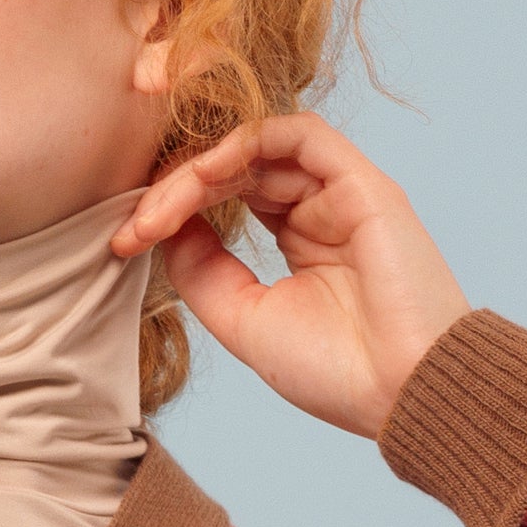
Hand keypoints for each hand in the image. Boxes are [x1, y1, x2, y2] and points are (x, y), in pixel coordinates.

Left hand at [111, 117, 469, 439]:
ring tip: (160, 207)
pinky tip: (206, 174)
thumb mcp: (246, 320)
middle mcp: (321, 210)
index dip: (173, 210)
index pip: (228, 198)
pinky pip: (297, 134)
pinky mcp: (362, 182)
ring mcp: (341, 194)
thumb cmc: (336, 372)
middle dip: (175, 191)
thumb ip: (203, 271)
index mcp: (302, 243)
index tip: (125, 242)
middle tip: (135, 225)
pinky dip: (245, 142)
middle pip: (235, 170)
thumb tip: (163, 228)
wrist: (401, 392)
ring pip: (257, 149)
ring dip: (199, 170)